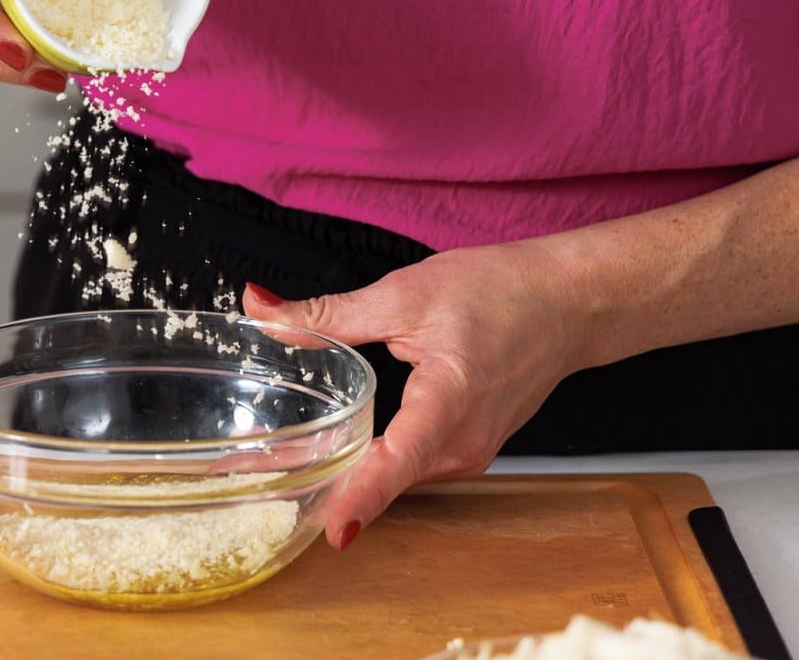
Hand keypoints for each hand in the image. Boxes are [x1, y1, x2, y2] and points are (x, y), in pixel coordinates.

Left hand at [241, 241, 585, 549]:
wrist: (569, 303)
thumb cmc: (499, 291)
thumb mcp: (404, 294)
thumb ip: (326, 313)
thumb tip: (258, 307)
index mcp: (449, 399)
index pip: (402, 458)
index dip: (364, 496)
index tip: (333, 531)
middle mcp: (463, 442)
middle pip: (386, 475)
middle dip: (331, 484)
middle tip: (254, 479)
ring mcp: (470, 453)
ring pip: (397, 474)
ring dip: (352, 472)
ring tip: (284, 466)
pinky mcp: (469, 450)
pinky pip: (413, 465)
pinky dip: (380, 461)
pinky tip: (346, 446)